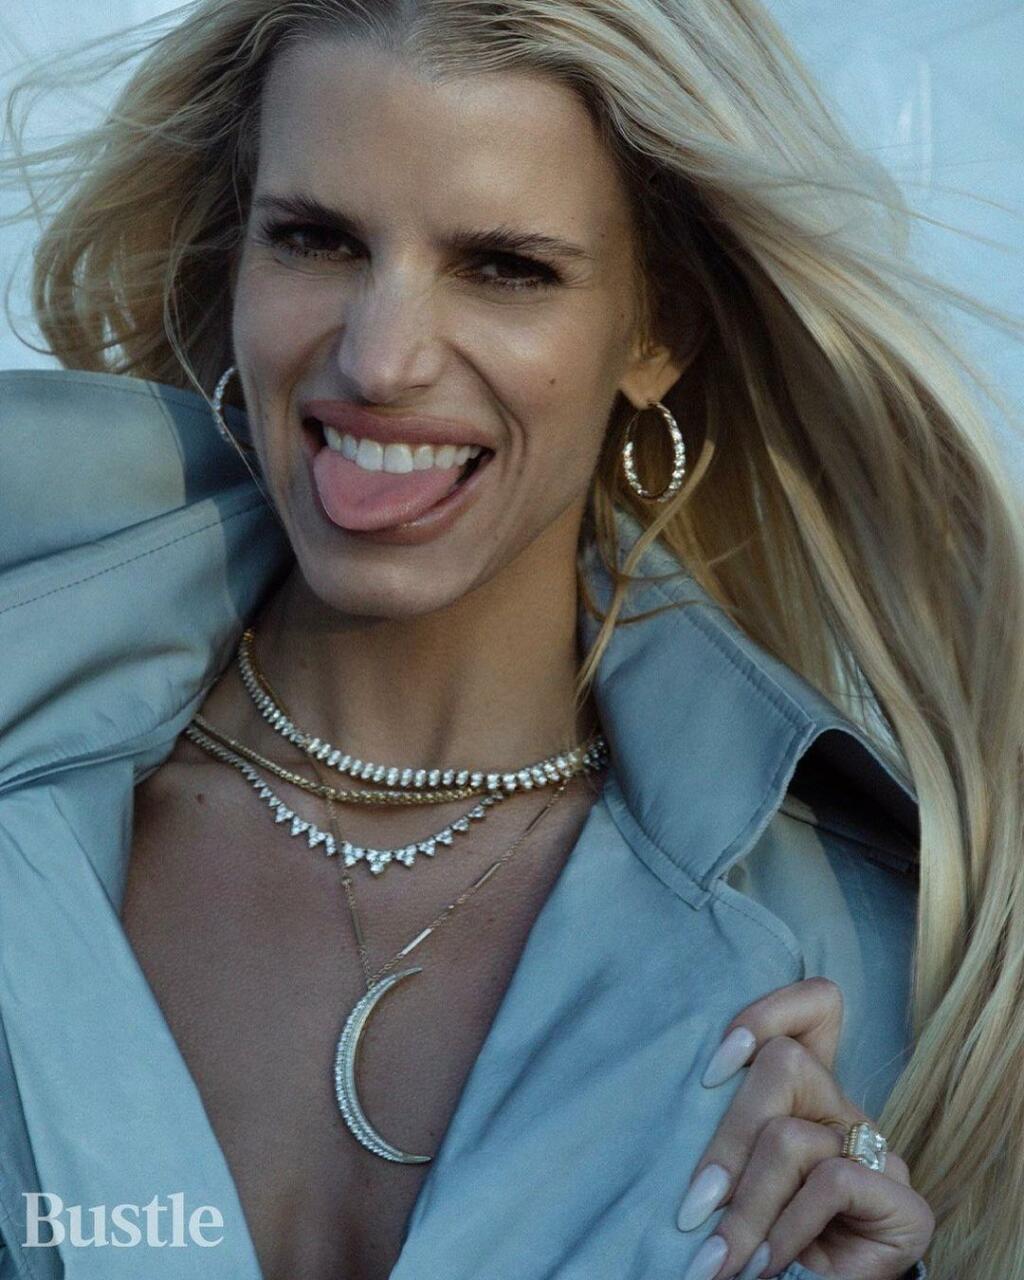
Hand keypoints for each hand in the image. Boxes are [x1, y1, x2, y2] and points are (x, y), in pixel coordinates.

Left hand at [676, 978, 933, 1279]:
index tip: (712, 1069)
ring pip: (792, 1134)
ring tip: (720, 1258)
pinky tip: (768, 1263)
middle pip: (785, 1064)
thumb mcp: (724, 1171)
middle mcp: (843, 1110)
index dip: (768, 1012)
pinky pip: (831, 1181)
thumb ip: (717, 1127)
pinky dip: (787, 1228)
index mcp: (805, 1091)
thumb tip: (664, 1102)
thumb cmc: (746, 1238)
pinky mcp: (906, 1204)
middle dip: (727, 1140)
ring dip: (746, 1206)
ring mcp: (879, 1154)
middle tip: (693, 1208)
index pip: (818, 1004)